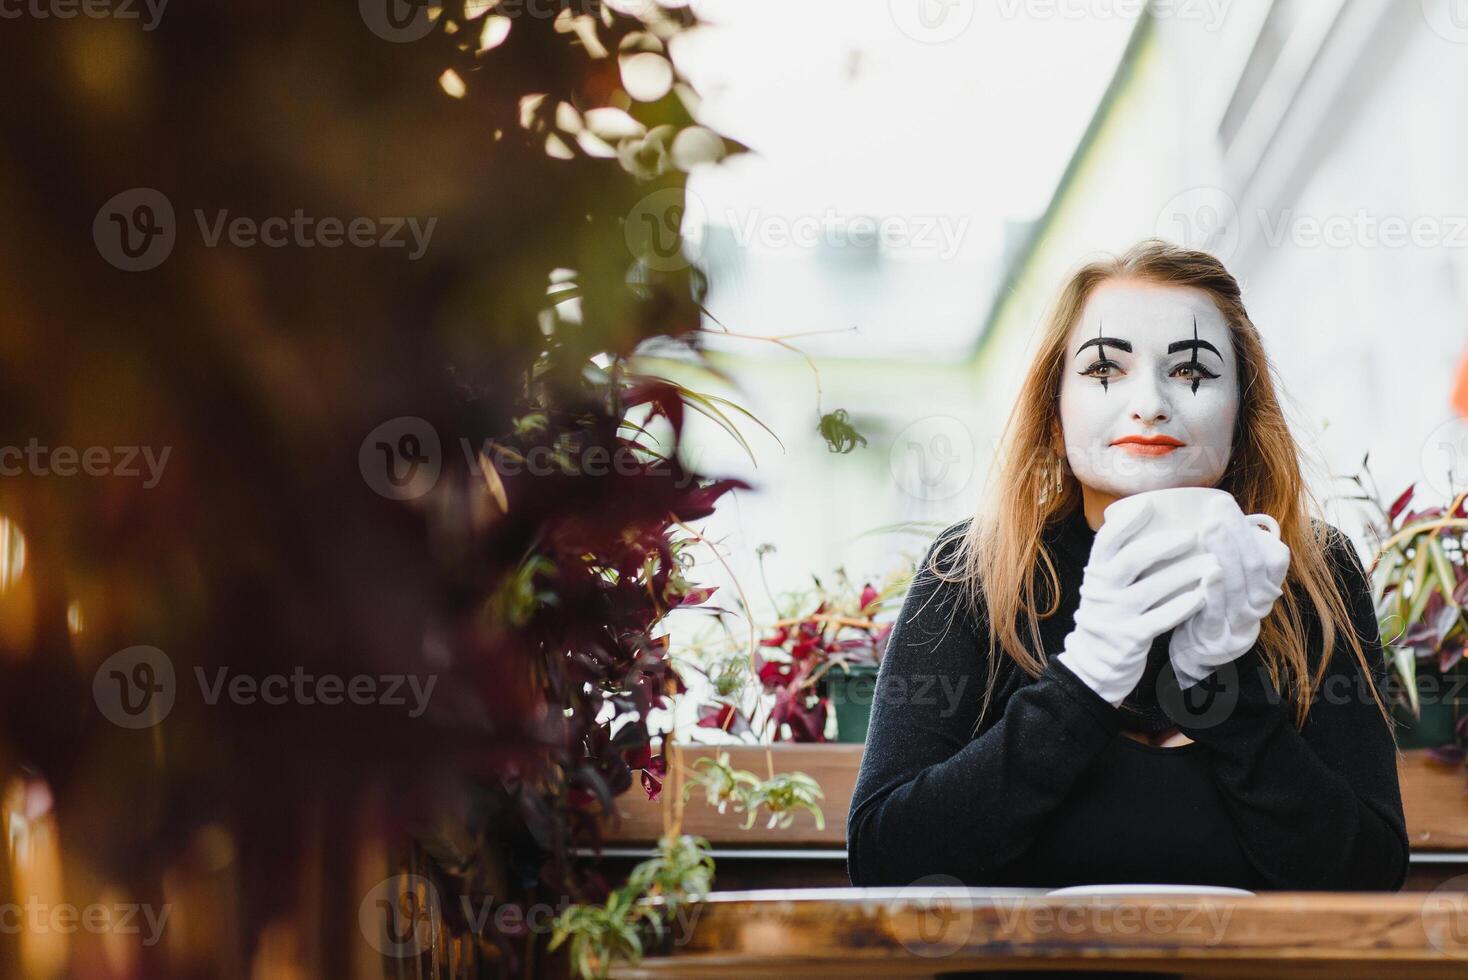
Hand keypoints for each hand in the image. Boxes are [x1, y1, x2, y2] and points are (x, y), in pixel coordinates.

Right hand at [1057, 500, 1219, 706]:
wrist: (1093, 665)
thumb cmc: (1108, 616)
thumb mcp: (1104, 587)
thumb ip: (1120, 563)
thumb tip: (1155, 527)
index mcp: (1095, 573)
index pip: (1107, 539)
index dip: (1127, 520)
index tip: (1150, 504)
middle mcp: (1101, 591)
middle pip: (1132, 559)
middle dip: (1165, 543)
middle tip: (1194, 534)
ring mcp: (1115, 614)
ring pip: (1153, 587)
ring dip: (1186, 572)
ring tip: (1213, 562)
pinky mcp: (1130, 638)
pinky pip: (1161, 618)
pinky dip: (1183, 606)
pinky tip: (1203, 596)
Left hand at [1168, 497, 1290, 689]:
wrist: (1192, 655)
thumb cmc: (1206, 605)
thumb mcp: (1227, 579)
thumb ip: (1231, 551)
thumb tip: (1217, 503)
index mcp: (1265, 588)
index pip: (1274, 557)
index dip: (1250, 530)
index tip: (1223, 502)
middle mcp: (1259, 605)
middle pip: (1255, 566)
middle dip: (1237, 534)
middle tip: (1216, 507)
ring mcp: (1240, 625)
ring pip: (1240, 586)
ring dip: (1226, 553)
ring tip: (1209, 527)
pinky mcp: (1217, 639)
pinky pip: (1218, 612)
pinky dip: (1214, 590)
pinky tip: (1208, 570)